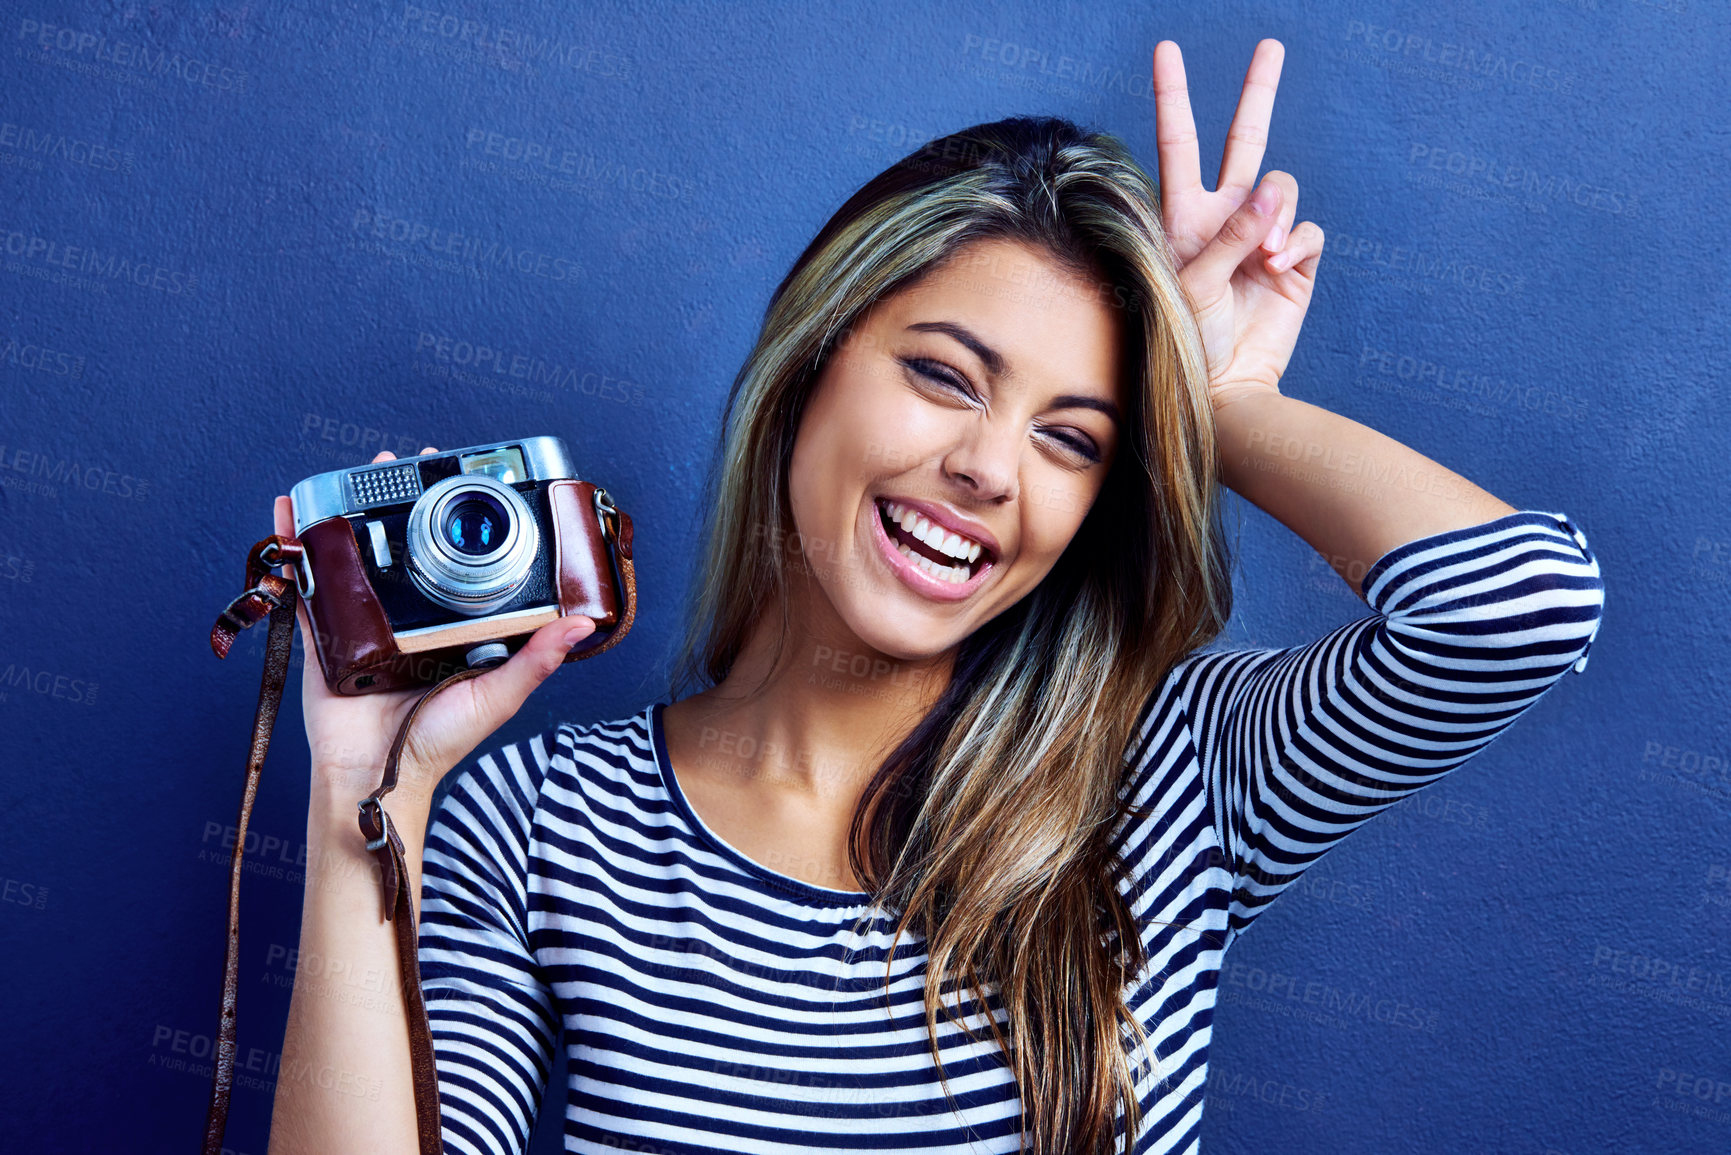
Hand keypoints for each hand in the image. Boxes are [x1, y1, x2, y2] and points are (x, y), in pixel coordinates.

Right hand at [275, 448, 596, 809]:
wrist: (374, 778)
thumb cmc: (439, 742)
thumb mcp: (498, 695)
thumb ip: (537, 659)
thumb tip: (583, 624)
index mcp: (446, 624)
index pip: (451, 557)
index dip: (449, 516)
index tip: (455, 478)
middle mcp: (404, 617)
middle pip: (396, 544)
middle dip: (394, 498)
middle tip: (398, 461)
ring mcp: (361, 622)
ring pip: (351, 555)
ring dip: (346, 510)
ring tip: (350, 474)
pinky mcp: (323, 633)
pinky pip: (304, 583)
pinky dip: (293, 546)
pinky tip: (287, 512)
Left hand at [1153, 39, 1323, 411]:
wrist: (1225, 388)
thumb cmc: (1191, 343)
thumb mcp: (1195, 285)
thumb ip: (1230, 235)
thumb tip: (1271, 195)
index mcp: (1184, 218)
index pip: (1179, 145)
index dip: (1173, 97)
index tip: (1165, 50)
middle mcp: (1225, 219)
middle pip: (1244, 141)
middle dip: (1257, 93)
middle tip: (1270, 46)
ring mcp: (1263, 238)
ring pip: (1283, 190)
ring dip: (1278, 216)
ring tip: (1264, 259)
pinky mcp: (1296, 262)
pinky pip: (1308, 231)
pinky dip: (1296, 244)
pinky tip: (1279, 271)